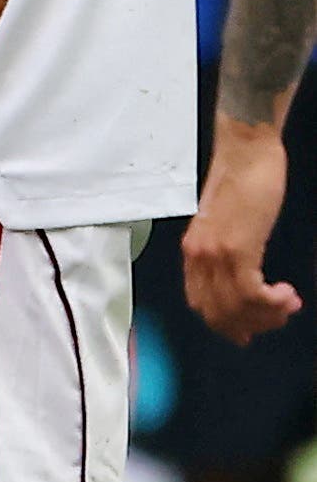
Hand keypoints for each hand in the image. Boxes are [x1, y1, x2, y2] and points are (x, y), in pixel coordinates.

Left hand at [186, 123, 303, 343]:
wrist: (247, 149)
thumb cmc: (243, 178)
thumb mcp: (226, 220)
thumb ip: (227, 247)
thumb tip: (241, 273)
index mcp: (193, 252)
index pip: (200, 303)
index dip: (223, 323)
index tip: (245, 332)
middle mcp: (197, 257)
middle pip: (216, 312)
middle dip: (249, 325)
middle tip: (277, 321)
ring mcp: (214, 254)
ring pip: (235, 307)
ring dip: (266, 315)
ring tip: (288, 306)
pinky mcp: (236, 248)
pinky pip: (250, 292)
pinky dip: (271, 301)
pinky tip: (287, 294)